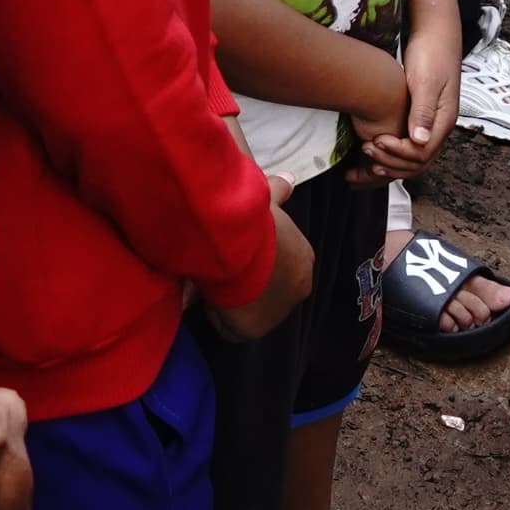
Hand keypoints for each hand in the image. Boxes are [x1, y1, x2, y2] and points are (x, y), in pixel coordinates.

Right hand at [207, 200, 316, 342]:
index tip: (234, 254)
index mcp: (303, 257)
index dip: (256, 263)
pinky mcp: (256, 330)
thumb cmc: (256, 222)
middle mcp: (300, 286)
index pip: (279, 266)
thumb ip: (278, 191)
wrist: (242, 246)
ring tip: (211, 281)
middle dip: (246, 284)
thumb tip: (290, 178)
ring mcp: (280, 312)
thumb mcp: (266, 199)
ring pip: (250, 309)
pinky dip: (217, 314)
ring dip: (232, 298)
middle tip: (221, 269)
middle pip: (267, 290)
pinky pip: (232, 327)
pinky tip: (206, 296)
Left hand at [359, 0, 461, 183]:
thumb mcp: (426, 81)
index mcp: (444, 120)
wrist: (435, 35)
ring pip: (413, 159)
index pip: (422, 153)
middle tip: (366, 151)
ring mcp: (430, 124)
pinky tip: (373, 149)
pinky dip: (391, 154)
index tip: (376, 140)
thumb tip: (420, 140)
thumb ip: (423, 111)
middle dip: (391, 162)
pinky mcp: (419, 119)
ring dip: (390, 162)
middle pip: (418, 162)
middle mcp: (438, 127)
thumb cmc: (432, 53)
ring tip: (366, 156)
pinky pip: (407, 147)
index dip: (398, 153)